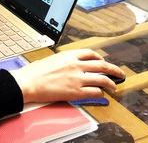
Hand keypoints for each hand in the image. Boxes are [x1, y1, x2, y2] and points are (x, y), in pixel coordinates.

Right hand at [9, 49, 125, 102]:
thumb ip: (64, 61)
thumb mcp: (51, 59)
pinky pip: (95, 92)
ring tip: (114, 86)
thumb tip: (71, 65)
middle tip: (119, 73)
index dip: (100, 58)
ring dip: (111, 83)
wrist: (28, 82)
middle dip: (114, 69)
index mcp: (69, 55)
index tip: (103, 61)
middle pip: (102, 65)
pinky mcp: (76, 91)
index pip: (91, 54)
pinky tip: (101, 94)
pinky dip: (101, 93)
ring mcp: (77, 78)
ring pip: (103, 79)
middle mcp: (76, 65)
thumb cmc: (35, 72)